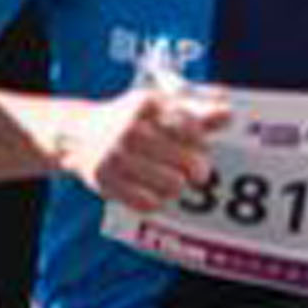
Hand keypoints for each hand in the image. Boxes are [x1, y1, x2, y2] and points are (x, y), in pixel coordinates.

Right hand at [56, 77, 228, 211]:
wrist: (78, 135)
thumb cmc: (131, 119)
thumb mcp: (159, 105)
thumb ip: (195, 109)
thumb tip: (228, 114)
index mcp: (147, 104)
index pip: (192, 128)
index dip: (202, 141)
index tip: (201, 145)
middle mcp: (131, 129)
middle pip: (188, 161)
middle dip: (197, 169)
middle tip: (196, 172)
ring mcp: (116, 156)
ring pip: (172, 185)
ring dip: (177, 186)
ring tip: (173, 181)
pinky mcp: (105, 180)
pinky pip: (147, 203)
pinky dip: (156, 201)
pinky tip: (153, 192)